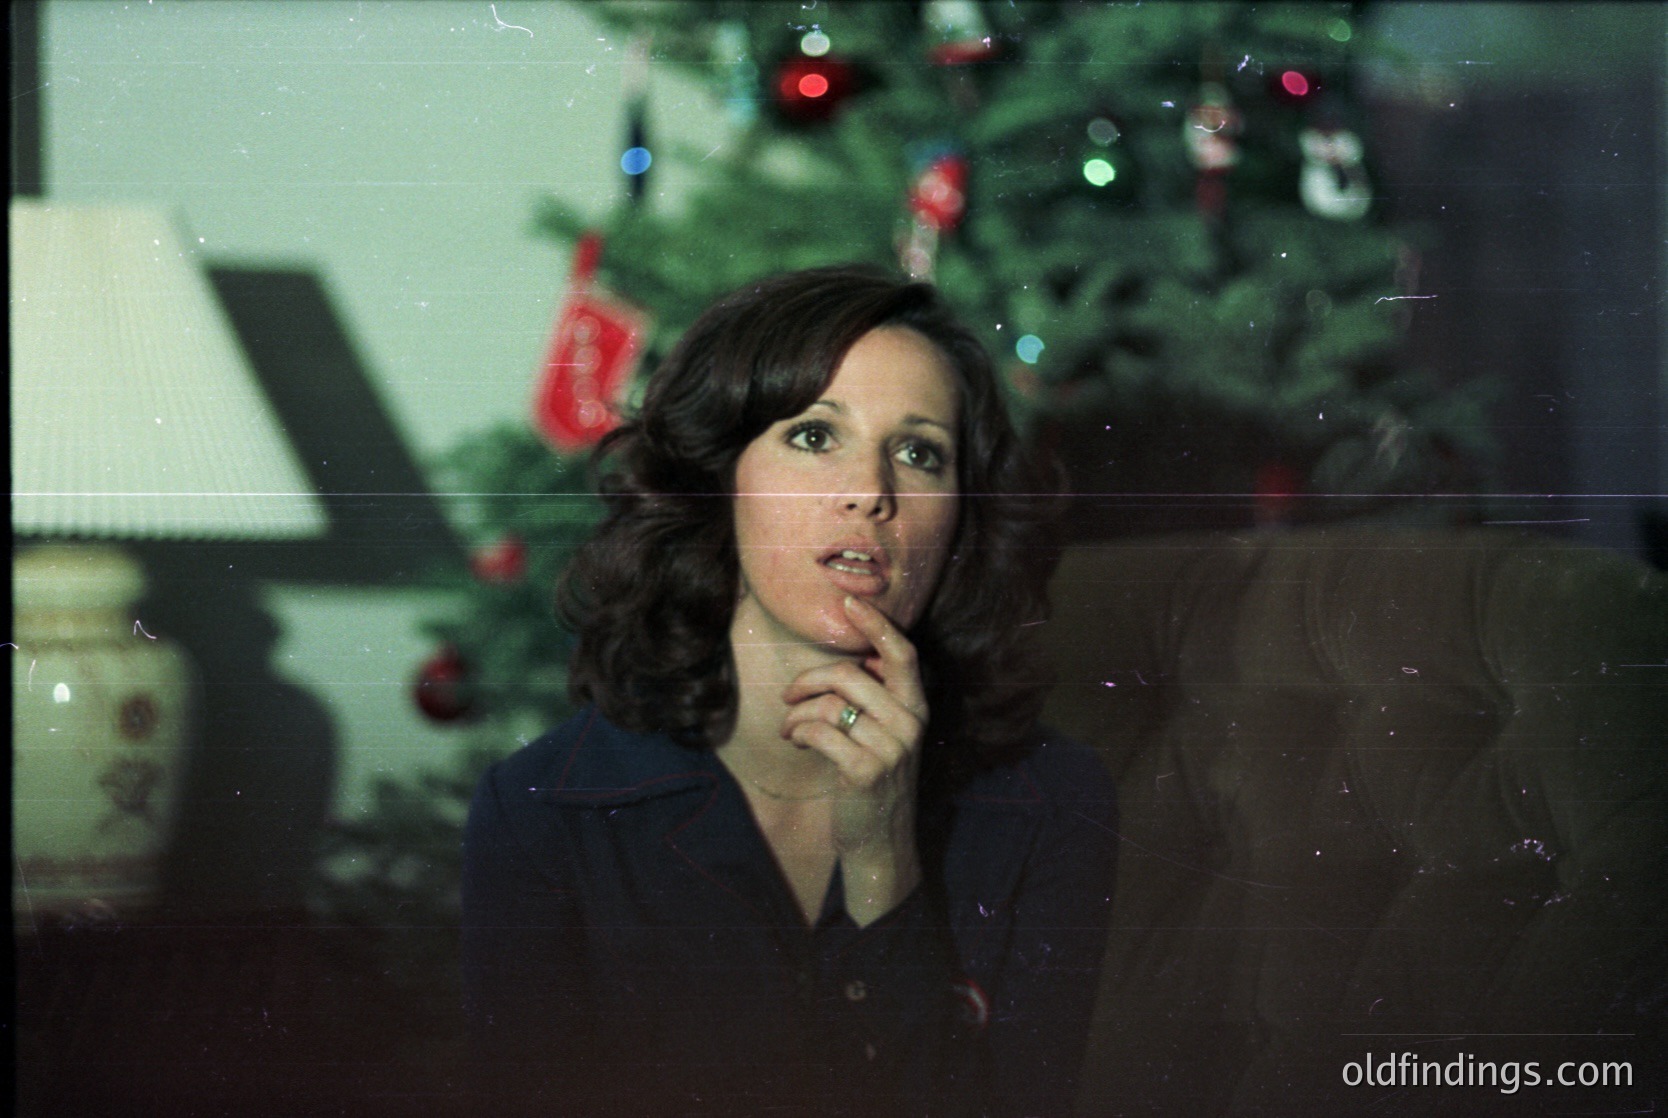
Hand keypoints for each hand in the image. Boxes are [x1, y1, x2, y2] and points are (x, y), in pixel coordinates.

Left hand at [780, 596, 925, 923]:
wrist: (879, 839)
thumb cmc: (872, 777)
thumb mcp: (884, 734)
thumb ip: (874, 697)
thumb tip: (851, 656)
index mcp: (916, 708)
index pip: (902, 654)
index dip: (876, 624)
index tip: (848, 602)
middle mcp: (909, 724)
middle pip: (848, 673)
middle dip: (807, 680)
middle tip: (789, 695)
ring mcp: (890, 749)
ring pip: (827, 704)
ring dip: (796, 714)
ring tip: (790, 727)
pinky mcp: (865, 771)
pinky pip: (818, 731)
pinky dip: (796, 732)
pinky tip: (794, 741)